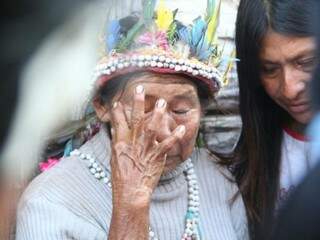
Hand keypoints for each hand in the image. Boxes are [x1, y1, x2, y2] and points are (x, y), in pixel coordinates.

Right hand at [110, 85, 185, 207]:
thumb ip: (117, 141)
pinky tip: (183, 127)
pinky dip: (175, 135)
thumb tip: (116, 128)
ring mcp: (145, 149)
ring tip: (161, 102)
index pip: (118, 122)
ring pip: (151, 127)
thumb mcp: (114, 158)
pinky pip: (167, 144)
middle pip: (134, 119)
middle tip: (140, 88)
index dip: (118, 110)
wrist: (131, 192)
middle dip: (137, 102)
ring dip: (156, 114)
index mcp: (120, 143)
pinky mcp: (157, 156)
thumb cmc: (121, 177)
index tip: (118, 101)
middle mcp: (132, 143)